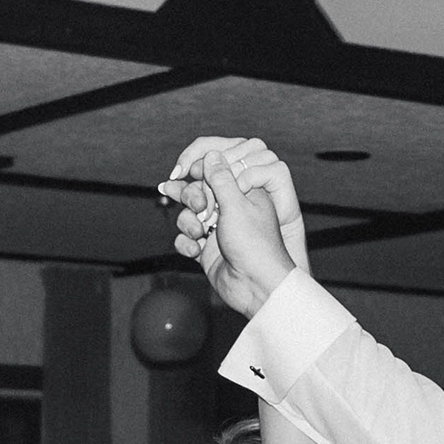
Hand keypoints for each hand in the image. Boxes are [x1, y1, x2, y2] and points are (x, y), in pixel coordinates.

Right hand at [161, 137, 306, 316]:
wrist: (257, 289)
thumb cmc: (256, 247)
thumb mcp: (237, 206)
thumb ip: (221, 179)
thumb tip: (211, 154)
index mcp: (244, 192)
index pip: (216, 169)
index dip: (200, 170)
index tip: (189, 173)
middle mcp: (230, 208)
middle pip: (198, 190)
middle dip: (192, 198)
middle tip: (201, 210)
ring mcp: (218, 229)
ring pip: (188, 215)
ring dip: (188, 223)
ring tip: (199, 234)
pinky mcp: (208, 249)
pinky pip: (186, 239)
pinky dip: (186, 244)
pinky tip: (195, 250)